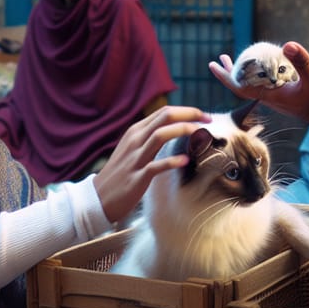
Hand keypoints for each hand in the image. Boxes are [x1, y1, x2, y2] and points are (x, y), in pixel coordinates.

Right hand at [93, 105, 210, 222]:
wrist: (99, 197)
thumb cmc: (120, 172)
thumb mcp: (133, 148)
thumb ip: (150, 137)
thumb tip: (173, 129)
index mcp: (136, 131)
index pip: (164, 112)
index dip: (187, 111)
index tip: (204, 116)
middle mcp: (136, 139)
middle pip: (165, 117)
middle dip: (190, 114)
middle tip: (208, 119)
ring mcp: (136, 157)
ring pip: (160, 135)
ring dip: (183, 131)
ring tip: (200, 134)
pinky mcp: (138, 176)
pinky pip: (156, 165)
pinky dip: (172, 162)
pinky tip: (185, 161)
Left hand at [209, 41, 308, 131]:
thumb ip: (302, 62)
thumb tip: (287, 45)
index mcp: (270, 96)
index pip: (240, 86)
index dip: (225, 76)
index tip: (213, 65)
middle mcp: (269, 98)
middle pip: (242, 85)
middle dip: (229, 72)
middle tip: (220, 57)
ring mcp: (275, 98)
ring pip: (252, 84)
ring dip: (242, 72)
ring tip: (233, 59)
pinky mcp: (283, 97)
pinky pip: (263, 84)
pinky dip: (256, 74)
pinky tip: (261, 65)